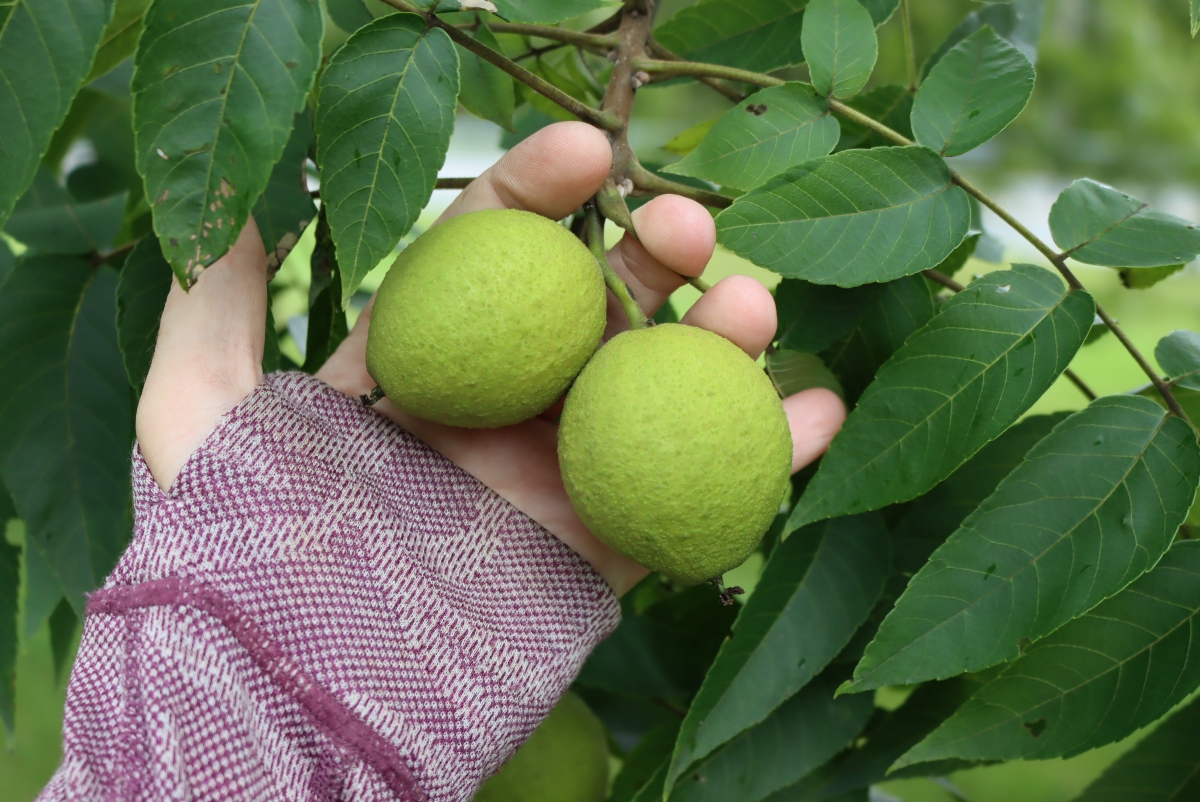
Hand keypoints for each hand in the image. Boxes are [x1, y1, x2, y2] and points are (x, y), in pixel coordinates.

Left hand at [137, 122, 846, 595]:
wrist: (297, 698)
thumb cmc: (237, 557)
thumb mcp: (195, 416)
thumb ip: (213, 311)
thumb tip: (233, 211)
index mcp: (421, 368)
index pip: (490, 257)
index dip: (540, 195)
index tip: (589, 152)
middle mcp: (497, 413)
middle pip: (590, 312)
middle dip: (648, 256)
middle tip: (690, 221)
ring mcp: (555, 480)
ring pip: (654, 393)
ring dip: (719, 343)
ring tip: (754, 307)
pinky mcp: (602, 551)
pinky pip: (697, 494)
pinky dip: (769, 456)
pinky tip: (820, 408)